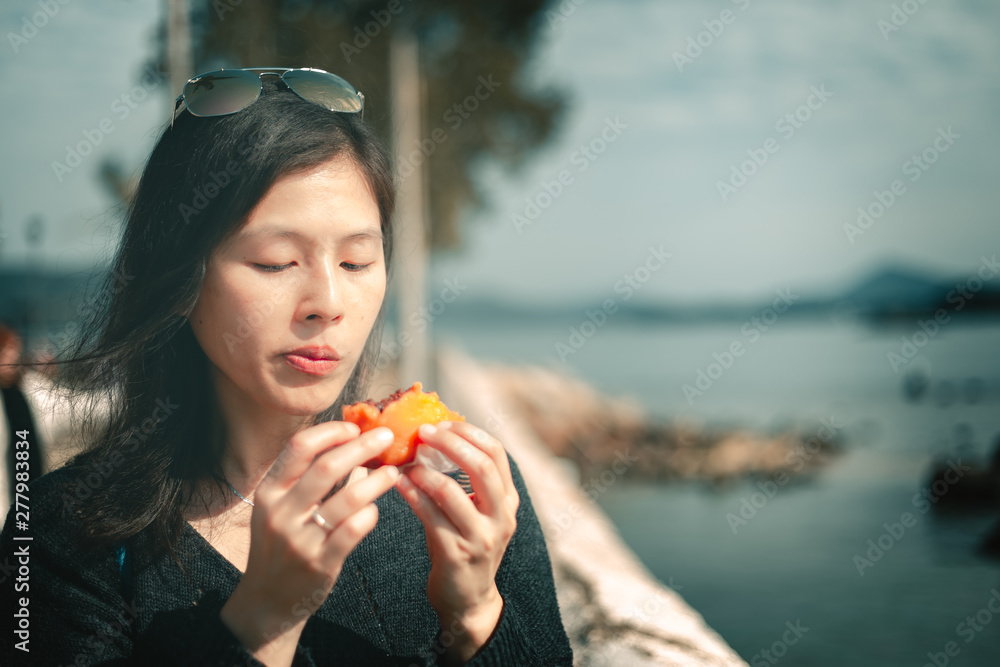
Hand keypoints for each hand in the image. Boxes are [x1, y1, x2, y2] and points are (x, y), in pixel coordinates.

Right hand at [220, 421, 398, 665]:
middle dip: (362, 447)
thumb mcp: (282, 509)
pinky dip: (370, 514)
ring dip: (376, 480)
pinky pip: (354, 530)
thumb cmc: (281, 545)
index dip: (330, 432)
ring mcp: (300, 540)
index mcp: (269, 492)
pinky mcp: (320, 563)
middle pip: (327, 467)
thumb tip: (353, 446)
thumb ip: (308, 480)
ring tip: (393, 472)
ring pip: (348, 498)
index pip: (299, 447)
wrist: (267, 600)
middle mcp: (281, 512)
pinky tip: (375, 510)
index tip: (355, 428)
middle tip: (387, 437)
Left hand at [394, 421, 519, 662]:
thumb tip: (435, 436)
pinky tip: (397, 483)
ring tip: (406, 461)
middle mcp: (501, 517)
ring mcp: (480, 537)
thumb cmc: (465, 544)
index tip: (442, 423)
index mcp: (508, 500)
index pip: (497, 453)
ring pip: (451, 492)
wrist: (468, 601)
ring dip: (424, 471)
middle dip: (450, 443)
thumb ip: (467, 480)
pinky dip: (411, 495)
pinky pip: (430, 516)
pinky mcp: (456, 554)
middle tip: (423, 432)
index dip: (469, 433)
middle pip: (482, 466)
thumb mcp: (478, 512)